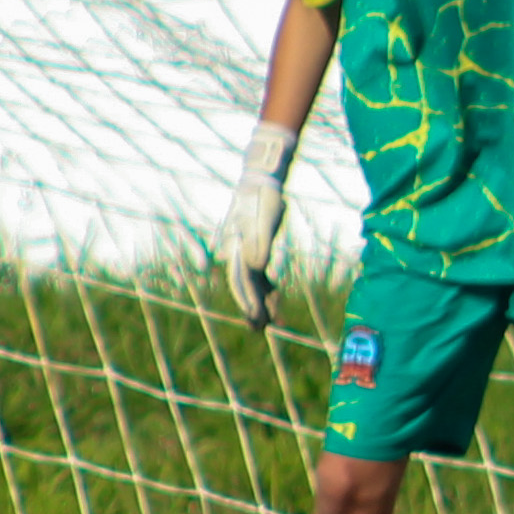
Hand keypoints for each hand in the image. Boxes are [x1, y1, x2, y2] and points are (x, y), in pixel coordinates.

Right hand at [221, 118, 294, 328]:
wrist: (261, 182)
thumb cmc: (264, 199)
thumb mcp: (265, 220)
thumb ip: (260, 244)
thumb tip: (256, 266)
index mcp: (237, 248)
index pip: (241, 280)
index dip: (248, 300)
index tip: (256, 317)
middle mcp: (238, 253)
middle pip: (244, 286)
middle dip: (252, 308)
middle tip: (260, 330)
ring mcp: (247, 253)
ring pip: (253, 284)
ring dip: (262, 302)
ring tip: (272, 323)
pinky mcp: (257, 250)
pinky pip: (261, 276)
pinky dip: (268, 289)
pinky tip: (276, 302)